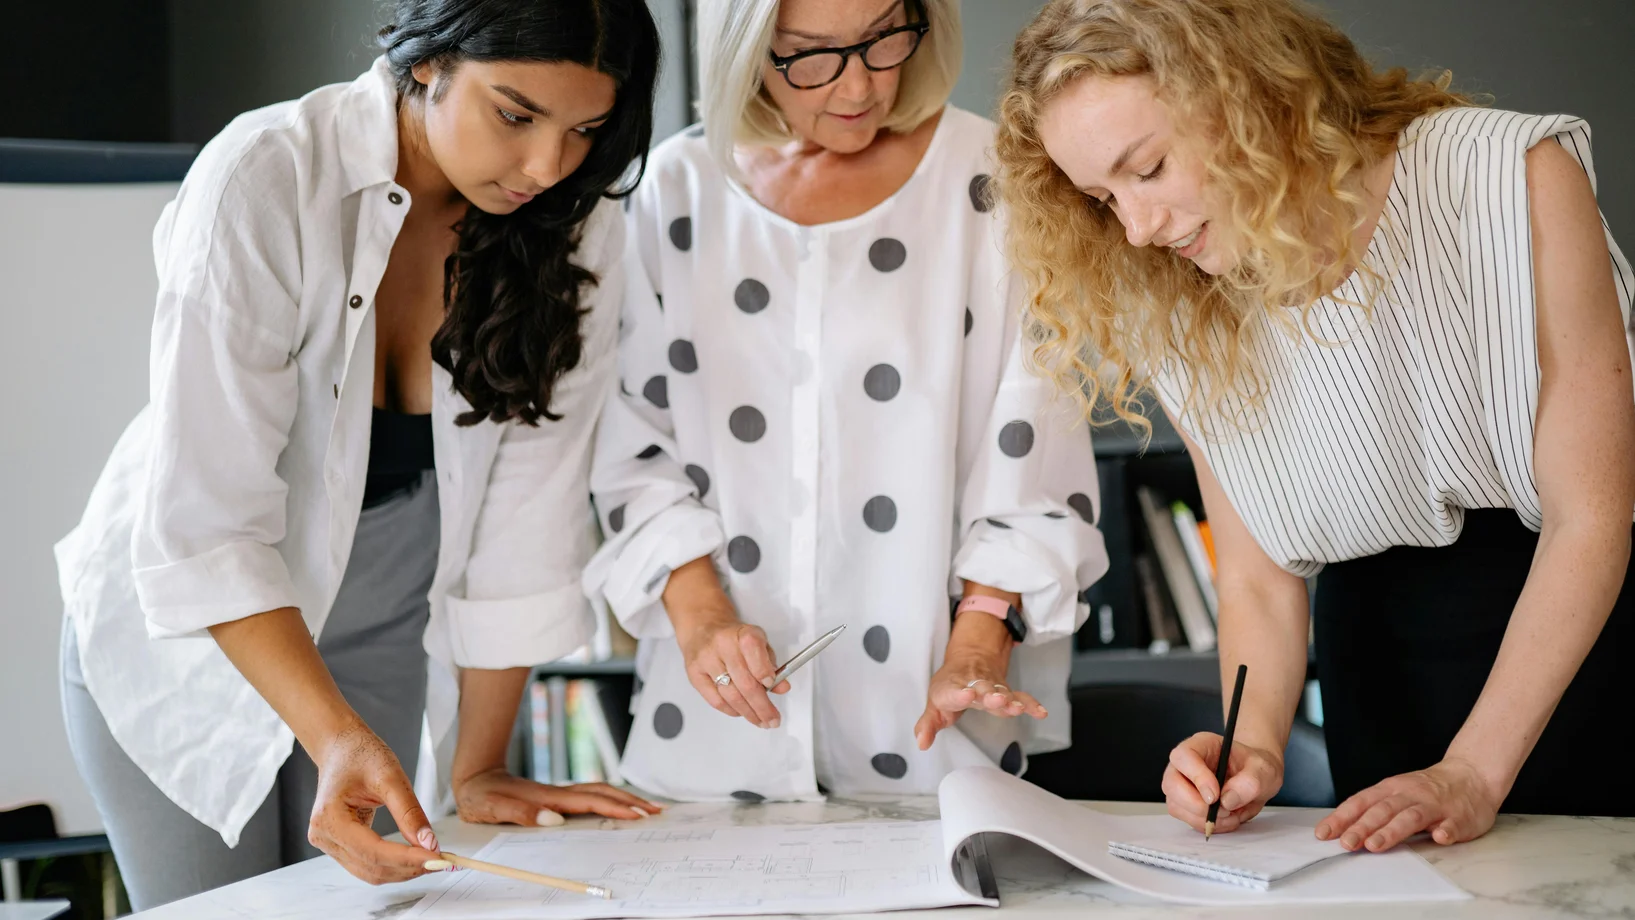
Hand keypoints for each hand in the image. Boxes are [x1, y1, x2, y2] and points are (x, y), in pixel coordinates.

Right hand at [306, 720, 438, 884]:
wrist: (341, 747)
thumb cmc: (360, 754)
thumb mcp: (391, 776)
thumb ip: (410, 812)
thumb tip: (429, 843)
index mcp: (329, 818)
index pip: (373, 851)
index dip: (407, 859)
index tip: (436, 859)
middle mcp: (324, 836)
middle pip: (371, 867)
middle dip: (408, 868)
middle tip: (440, 861)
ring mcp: (328, 843)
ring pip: (369, 872)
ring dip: (401, 871)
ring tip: (430, 859)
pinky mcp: (338, 845)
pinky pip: (366, 864)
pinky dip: (392, 865)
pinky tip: (413, 856)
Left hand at [453, 768, 664, 824]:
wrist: (474, 777)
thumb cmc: (481, 794)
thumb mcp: (493, 807)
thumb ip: (521, 813)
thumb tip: (553, 819)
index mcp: (548, 798)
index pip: (590, 802)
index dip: (616, 808)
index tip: (638, 815)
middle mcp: (558, 793)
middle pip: (603, 793)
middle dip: (631, 801)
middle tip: (656, 811)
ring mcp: (558, 794)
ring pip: (599, 793)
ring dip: (624, 799)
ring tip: (646, 808)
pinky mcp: (555, 798)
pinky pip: (590, 798)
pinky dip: (609, 800)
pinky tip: (615, 806)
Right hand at [676, 615, 789, 727]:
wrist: (702, 629)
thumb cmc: (734, 638)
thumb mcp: (758, 643)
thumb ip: (771, 664)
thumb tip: (782, 687)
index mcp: (742, 633)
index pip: (753, 650)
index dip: (763, 670)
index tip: (772, 684)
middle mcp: (722, 645)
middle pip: (744, 681)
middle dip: (761, 706)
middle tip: (772, 719)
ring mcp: (706, 660)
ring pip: (730, 695)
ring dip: (748, 712)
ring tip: (760, 720)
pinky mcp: (694, 674)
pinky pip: (715, 700)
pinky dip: (731, 710)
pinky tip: (741, 712)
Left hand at [914, 629, 1045, 750]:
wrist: (968, 659)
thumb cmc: (949, 687)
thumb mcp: (934, 705)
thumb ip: (928, 725)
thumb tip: (922, 743)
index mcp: (952, 689)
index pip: (955, 692)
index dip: (961, 694)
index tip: (968, 695)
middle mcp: (973, 685)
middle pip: (983, 690)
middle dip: (991, 696)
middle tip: (998, 700)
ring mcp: (991, 686)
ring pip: (1002, 692)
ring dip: (1010, 700)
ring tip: (1017, 708)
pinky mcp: (1005, 690)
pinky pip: (1020, 696)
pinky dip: (1030, 703)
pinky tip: (1040, 712)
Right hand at [1162, 731, 1283, 834]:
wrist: (1256, 779)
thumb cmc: (1256, 768)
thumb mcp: (1264, 770)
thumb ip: (1250, 782)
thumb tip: (1227, 800)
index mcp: (1201, 745)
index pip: (1183, 756)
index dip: (1196, 776)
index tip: (1215, 796)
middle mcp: (1186, 764)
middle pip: (1171, 783)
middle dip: (1195, 804)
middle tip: (1223, 810)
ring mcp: (1183, 785)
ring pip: (1176, 805)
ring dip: (1204, 817)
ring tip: (1231, 814)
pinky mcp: (1186, 804)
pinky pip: (1187, 819)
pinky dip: (1208, 825)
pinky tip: (1226, 818)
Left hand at [1317, 757, 1500, 851]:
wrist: (1471, 775)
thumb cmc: (1428, 789)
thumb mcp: (1396, 793)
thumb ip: (1374, 810)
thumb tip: (1342, 829)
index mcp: (1391, 789)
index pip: (1361, 803)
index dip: (1342, 818)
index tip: (1324, 833)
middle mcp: (1409, 795)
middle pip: (1382, 811)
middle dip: (1361, 827)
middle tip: (1346, 844)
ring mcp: (1435, 806)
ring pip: (1410, 817)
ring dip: (1391, 831)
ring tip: (1375, 845)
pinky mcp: (1459, 817)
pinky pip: (1452, 824)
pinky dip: (1445, 830)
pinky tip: (1439, 837)